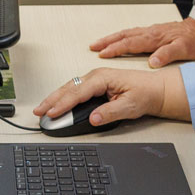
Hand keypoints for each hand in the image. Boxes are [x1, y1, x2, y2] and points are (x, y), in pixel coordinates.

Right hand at [32, 68, 168, 125]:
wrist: (156, 89)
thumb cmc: (145, 93)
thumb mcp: (130, 106)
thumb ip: (110, 112)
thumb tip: (93, 118)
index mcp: (102, 78)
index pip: (77, 93)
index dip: (63, 104)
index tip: (52, 113)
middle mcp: (96, 76)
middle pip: (68, 88)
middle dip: (52, 100)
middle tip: (38, 111)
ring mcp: (94, 79)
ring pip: (69, 88)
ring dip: (55, 98)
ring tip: (43, 108)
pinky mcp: (95, 84)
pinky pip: (74, 90)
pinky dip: (63, 97)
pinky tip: (57, 103)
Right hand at [91, 17, 194, 66]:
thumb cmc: (193, 41)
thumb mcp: (184, 50)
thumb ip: (167, 55)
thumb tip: (153, 62)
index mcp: (153, 39)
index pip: (129, 44)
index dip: (115, 49)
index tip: (102, 54)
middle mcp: (148, 33)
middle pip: (122, 36)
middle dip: (106, 42)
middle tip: (93, 46)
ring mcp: (149, 31)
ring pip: (125, 33)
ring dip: (111, 38)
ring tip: (99, 43)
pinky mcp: (152, 31)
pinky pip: (130, 33)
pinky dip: (120, 36)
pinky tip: (117, 39)